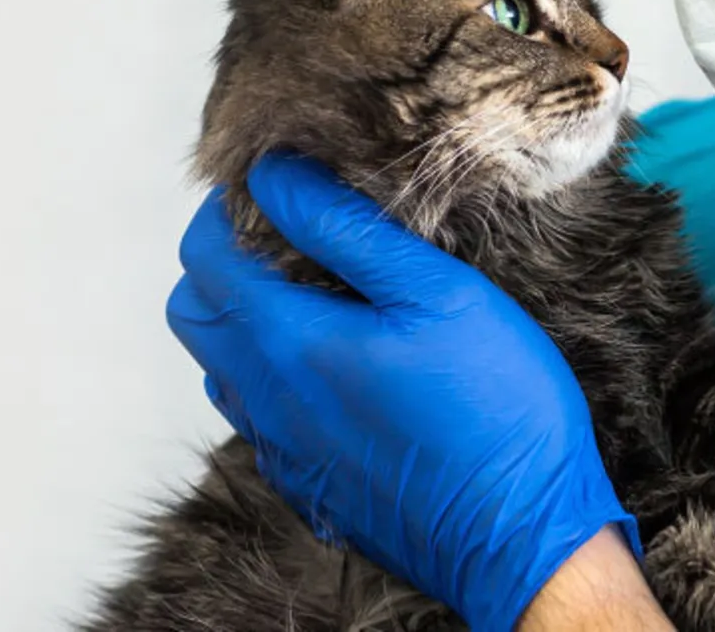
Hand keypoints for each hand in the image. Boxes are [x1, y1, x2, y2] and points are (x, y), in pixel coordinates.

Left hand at [165, 154, 639, 631]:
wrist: (522, 537)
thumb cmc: (497, 410)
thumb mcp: (439, 292)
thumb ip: (347, 230)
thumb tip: (276, 177)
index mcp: (290, 342)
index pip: (204, 257)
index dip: (225, 209)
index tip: (275, 189)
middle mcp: (268, 401)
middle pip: (191, 313)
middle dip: (220, 262)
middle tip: (289, 239)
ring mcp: (283, 450)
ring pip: (220, 368)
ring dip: (244, 322)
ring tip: (318, 298)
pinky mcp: (309, 485)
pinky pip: (259, 418)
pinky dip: (275, 377)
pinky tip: (341, 367)